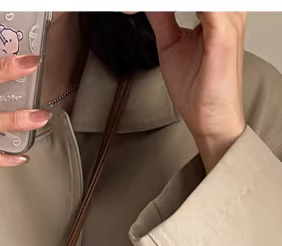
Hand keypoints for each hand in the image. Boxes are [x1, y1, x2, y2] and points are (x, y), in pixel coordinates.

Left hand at [146, 12, 246, 171]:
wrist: (209, 119)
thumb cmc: (197, 89)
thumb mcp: (171, 45)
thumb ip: (163, 18)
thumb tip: (149, 4)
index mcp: (220, 12)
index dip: (163, 0)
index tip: (132, 7)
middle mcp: (230, 12)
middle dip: (161, 0)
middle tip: (132, 7)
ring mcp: (229, 20)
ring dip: (165, 2)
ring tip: (136, 8)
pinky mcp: (223, 34)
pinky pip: (203, 5)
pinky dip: (172, 6)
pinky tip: (156, 9)